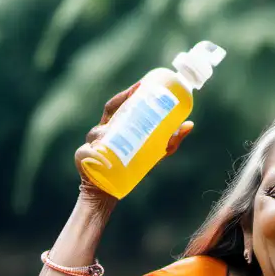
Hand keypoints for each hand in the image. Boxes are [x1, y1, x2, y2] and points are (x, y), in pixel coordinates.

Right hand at [75, 84, 194, 201]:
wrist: (109, 190)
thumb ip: (171, 140)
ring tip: (123, 129)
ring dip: (108, 130)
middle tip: (137, 100)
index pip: (120, 104)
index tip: (142, 85)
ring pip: (99, 132)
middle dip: (122, 103)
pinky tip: (96, 152)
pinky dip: (92, 153)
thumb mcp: (155, 153)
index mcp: (116, 125)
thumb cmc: (132, 168)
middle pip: (110, 112)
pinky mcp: (84, 158)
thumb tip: (190, 124)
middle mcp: (103, 130)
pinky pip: (87, 152)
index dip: (128, 94)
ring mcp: (92, 143)